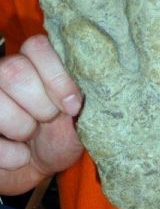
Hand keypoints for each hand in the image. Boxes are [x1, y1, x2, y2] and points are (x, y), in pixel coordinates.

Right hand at [0, 34, 82, 193]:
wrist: (37, 163)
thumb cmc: (62, 132)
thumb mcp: (81, 116)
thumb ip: (86, 96)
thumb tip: (101, 85)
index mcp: (34, 59)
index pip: (37, 46)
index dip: (56, 78)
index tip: (73, 106)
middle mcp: (4, 69)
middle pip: (14, 71)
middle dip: (40, 104)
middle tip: (50, 119)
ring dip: (22, 127)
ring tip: (32, 134)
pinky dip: (9, 154)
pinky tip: (21, 156)